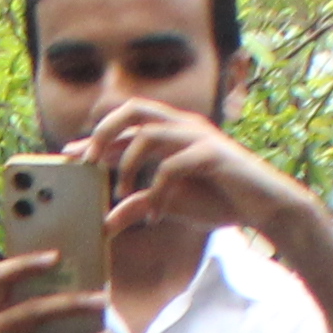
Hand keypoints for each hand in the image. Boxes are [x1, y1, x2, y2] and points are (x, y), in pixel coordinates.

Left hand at [87, 96, 295, 242]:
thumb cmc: (219, 200)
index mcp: (171, 132)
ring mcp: (198, 136)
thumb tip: (106, 223)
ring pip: (149, 134)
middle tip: (87, 163)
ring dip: (128, 165)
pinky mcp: (212, 154)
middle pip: (133, 109)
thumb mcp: (170, 204)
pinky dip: (159, 193)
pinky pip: (172, 166)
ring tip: (123, 194)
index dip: (95, 137)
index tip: (67, 155)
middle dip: (104, 132)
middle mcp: (182, 125)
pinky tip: (158, 217)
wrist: (265, 206)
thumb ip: (139, 206)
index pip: (126, 125)